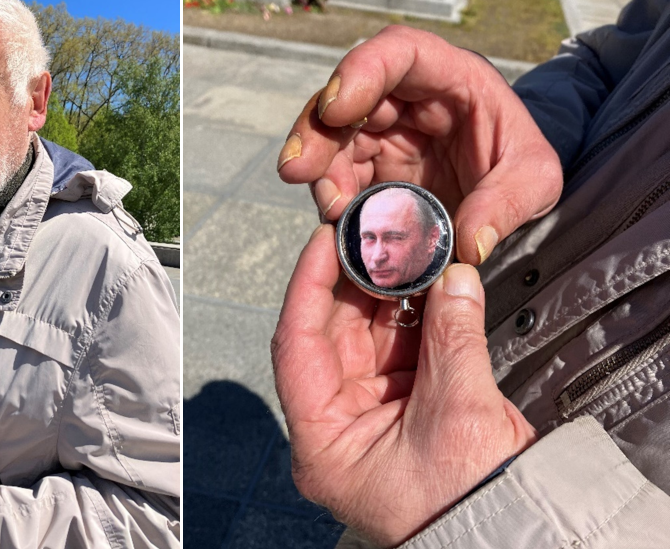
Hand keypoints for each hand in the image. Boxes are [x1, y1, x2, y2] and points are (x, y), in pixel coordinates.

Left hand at [271, 225, 536, 545]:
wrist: (515, 536)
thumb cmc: (470, 506)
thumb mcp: (457, 413)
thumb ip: (452, 336)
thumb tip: (452, 280)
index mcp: (323, 443)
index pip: (298, 345)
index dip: (309, 285)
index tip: (324, 241)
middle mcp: (338, 429)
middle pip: (332, 336)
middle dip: (355, 284)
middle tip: (374, 239)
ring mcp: (370, 418)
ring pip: (368, 339)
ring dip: (389, 298)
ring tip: (406, 256)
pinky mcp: (404, 411)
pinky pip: (401, 352)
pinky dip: (415, 320)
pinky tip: (429, 288)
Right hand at [277, 25, 562, 264]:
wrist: (509, 195)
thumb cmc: (521, 169)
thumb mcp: (537, 182)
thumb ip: (508, 204)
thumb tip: (470, 243)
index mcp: (452, 78)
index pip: (400, 53)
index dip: (362, 71)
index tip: (337, 108)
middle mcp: (407, 99)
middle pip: (347, 96)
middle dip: (318, 131)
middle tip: (299, 170)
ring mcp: (382, 133)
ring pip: (332, 137)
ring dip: (318, 170)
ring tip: (329, 209)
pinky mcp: (368, 169)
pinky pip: (338, 177)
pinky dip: (330, 198)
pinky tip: (335, 222)